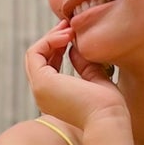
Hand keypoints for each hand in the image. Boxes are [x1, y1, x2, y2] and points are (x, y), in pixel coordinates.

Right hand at [24, 16, 129, 133]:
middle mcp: (43, 95)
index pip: (47, 66)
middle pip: (39, 59)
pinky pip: (35, 53)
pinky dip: (48, 41)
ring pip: (35, 54)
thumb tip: (74, 48)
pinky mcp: (41, 83)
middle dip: (53, 38)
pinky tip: (66, 36)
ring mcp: (39, 90)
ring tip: (70, 29)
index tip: (74, 34)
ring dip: (51, 37)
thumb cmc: (108, 106)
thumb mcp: (96, 79)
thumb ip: (83, 65)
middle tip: (69, 25)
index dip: (57, 46)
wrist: (108, 120)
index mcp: (55, 97)